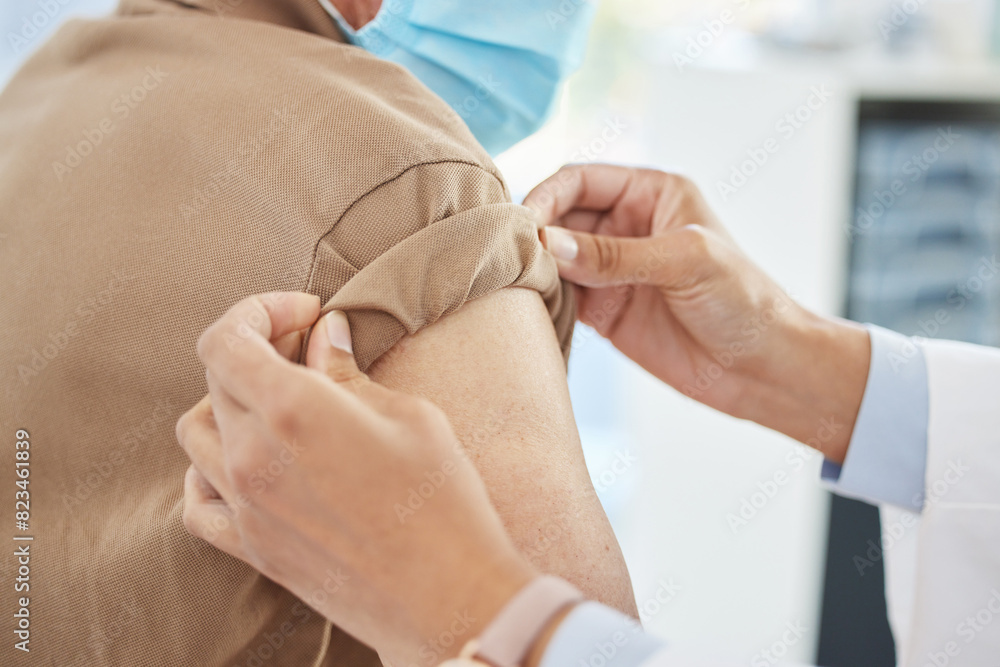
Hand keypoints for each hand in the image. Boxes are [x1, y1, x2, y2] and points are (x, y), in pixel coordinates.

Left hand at [175, 294, 534, 664]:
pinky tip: (247, 462)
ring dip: (229, 403)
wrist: (448, 597)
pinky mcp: (252, 548)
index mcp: (292, 409)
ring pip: (197, 434)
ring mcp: (245, 506)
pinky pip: (197, 501)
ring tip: (280, 404)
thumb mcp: (408, 417)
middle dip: (258, 349)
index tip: (302, 313)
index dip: (258, 311)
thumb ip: (348, 373)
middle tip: (308, 349)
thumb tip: (323, 337)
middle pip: (217, 379)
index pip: (226, 338)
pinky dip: (208, 469)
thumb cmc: (442, 501)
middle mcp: (253, 455)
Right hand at [525, 164, 869, 462]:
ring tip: (515, 283)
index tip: (526, 224)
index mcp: (650, 193)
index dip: (548, 196)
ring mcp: (612, 269)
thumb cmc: (744, 300)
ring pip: (554, 257)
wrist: (761, 369)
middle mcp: (626, 225)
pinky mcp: (604, 310)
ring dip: (534, 268)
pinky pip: (560, 297)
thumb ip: (615, 255)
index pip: (580, 180)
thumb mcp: (685, 263)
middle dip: (535, 232)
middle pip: (560, 216)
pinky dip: (542, 300)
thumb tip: (549, 244)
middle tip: (514, 257)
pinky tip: (529, 308)